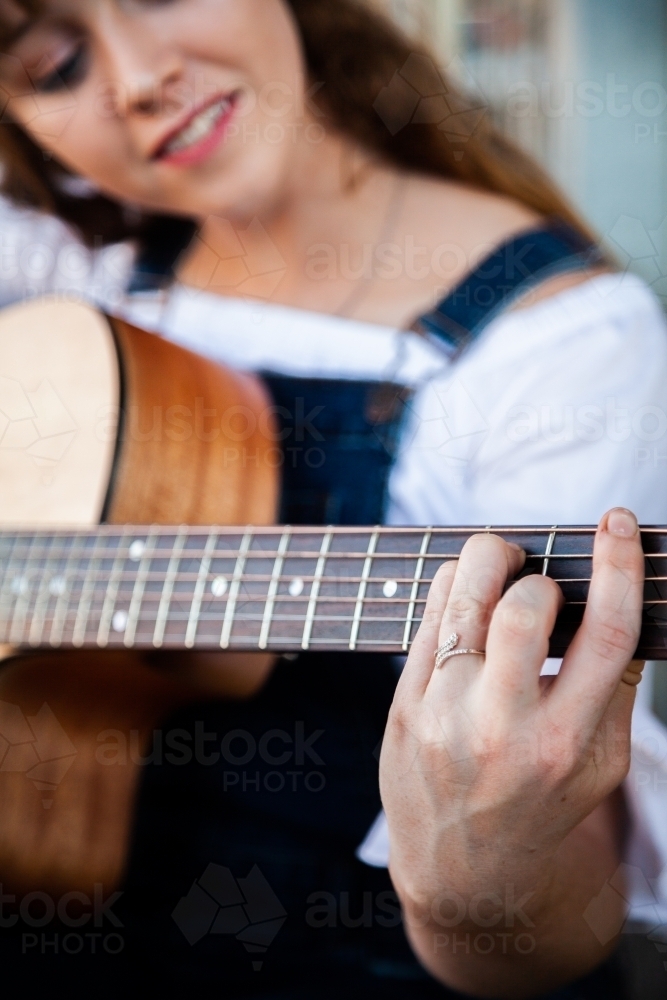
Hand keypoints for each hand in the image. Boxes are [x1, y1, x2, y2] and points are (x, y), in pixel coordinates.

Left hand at [380, 509, 644, 993]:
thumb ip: (615, 687)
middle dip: (540, 576)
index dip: (618, 566)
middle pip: (526, 607)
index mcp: (567, 743)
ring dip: (490, 560)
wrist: (461, 869)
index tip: (617, 522)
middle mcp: (503, 727)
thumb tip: (622, 599)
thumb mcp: (599, 764)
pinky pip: (429, 613)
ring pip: (463, 595)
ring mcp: (445, 715)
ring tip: (502, 567)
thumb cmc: (540, 803)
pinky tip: (469, 597)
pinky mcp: (404, 704)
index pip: (605, 634)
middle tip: (541, 584)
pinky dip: (453, 586)